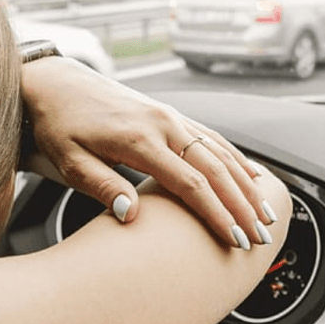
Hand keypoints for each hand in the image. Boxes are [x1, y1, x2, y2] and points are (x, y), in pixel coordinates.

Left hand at [19, 57, 279, 248]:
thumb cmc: (60, 125)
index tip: (233, 239)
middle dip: (243, 205)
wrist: (57, 84)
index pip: (189, 182)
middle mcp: (163, 123)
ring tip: (267, 212)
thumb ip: (101, 184)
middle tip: (261, 234)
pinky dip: (236, 158)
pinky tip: (250, 175)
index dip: (215, 214)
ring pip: (221, 151)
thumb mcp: (68, 160)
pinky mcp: (171, 115)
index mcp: (139, 138)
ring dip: (247, 184)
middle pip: (215, 168)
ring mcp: (170, 117)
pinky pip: (213, 137)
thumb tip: (130, 213)